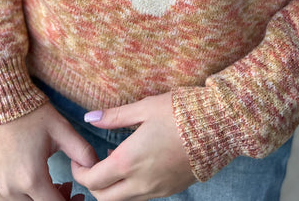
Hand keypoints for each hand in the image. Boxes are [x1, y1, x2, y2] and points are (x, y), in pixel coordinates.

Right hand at [0, 102, 98, 200]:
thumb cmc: (32, 113)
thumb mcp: (61, 130)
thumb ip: (82, 151)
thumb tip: (96, 167)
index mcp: (32, 177)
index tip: (78, 195)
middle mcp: (10, 189)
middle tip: (67, 188)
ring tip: (50, 185)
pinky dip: (22, 199)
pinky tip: (32, 184)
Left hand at [71, 92, 196, 200]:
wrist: (219, 127)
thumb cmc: (181, 112)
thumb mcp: (145, 107)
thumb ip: (115, 116)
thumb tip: (90, 117)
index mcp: (128, 161)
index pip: (93, 179)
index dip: (79, 171)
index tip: (78, 159)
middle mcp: (140, 182)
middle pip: (104, 198)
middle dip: (92, 185)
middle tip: (90, 165)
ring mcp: (157, 190)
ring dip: (111, 188)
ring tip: (113, 161)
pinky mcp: (170, 190)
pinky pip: (141, 197)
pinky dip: (129, 188)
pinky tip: (135, 163)